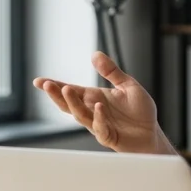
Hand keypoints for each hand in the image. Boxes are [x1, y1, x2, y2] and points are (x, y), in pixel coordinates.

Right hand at [33, 51, 168, 153]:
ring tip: (67, 90)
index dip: (55, 86)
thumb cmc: (139, 111)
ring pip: (81, 116)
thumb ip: (112, 71)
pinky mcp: (110, 137)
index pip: (71, 91)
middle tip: (48, 85)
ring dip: (74, 103)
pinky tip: (99, 107)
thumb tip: (95, 54)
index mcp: (94, 98)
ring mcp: (99, 125)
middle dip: (57, 95)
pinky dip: (99, 118)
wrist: (152, 133)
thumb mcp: (128, 85)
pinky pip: (101, 128)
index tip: (38, 81)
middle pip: (69, 104)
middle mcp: (92, 111)